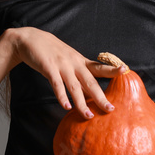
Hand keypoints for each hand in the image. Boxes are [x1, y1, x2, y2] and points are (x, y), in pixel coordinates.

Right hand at [0, 27, 120, 117]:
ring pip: (74, 86)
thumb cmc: (50, 51)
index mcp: (79, 60)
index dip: (112, 69)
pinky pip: (56, 84)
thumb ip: (78, 72)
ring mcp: (61, 65)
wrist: (29, 38)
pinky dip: (62, 96)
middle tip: (110, 109)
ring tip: (89, 115)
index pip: (99, 67)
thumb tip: (90, 91)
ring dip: (82, 102)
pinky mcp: (48, 67)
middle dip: (101, 96)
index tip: (126, 71)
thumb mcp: (67, 59)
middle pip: (90, 81)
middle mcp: (73, 63)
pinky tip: (66, 106)